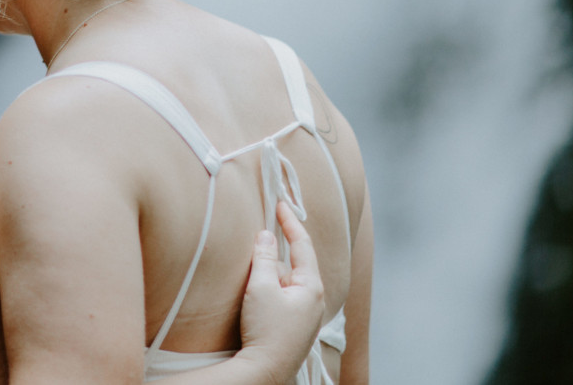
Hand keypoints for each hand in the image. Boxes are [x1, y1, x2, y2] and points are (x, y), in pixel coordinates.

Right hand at [234, 200, 324, 381]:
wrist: (265, 371)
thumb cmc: (265, 330)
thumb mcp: (261, 287)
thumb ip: (264, 257)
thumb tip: (266, 235)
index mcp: (312, 286)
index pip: (302, 245)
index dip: (290, 222)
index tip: (279, 204)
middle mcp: (314, 300)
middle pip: (297, 262)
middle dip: (282, 245)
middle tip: (268, 225)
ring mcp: (306, 316)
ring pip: (290, 280)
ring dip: (275, 268)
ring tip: (257, 259)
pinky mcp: (295, 327)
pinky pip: (286, 295)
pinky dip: (274, 284)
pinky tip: (260, 288)